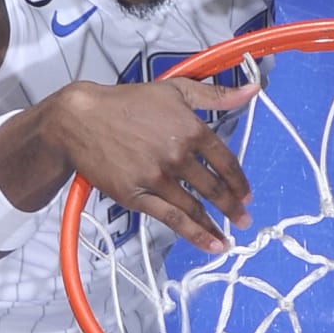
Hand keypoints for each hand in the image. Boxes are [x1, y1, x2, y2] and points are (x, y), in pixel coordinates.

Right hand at [55, 77, 255, 253]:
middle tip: (243, 219)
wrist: (81, 119)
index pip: (227, 162)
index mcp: (191, 129)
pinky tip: (208, 243)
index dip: (240, 182)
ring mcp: (157, 178)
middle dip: (233, 208)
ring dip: (216, 226)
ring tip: (228, 238)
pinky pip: (171, 219)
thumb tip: (252, 90)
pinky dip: (193, 234)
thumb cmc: (126, 103)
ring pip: (194, 208)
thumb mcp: (175, 89)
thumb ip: (215, 95)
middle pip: (214, 188)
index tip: (246, 194)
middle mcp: (177, 155)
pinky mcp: (137, 195)